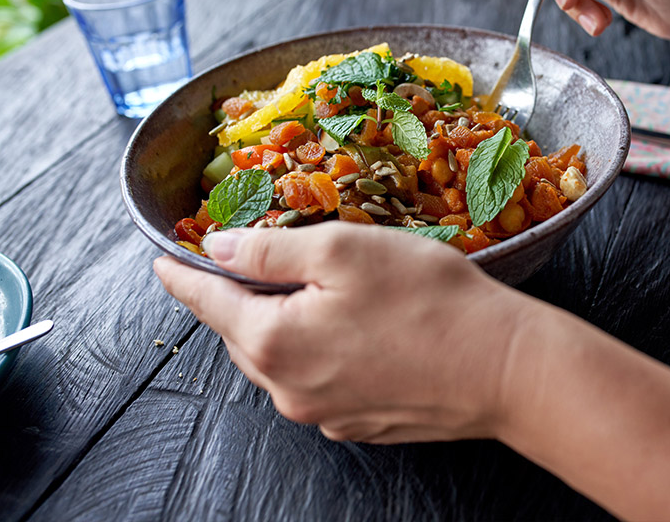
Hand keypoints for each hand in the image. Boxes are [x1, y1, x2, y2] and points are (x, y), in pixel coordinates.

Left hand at [153, 223, 533, 443]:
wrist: (505, 369)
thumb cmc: (429, 300)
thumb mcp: (342, 250)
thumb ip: (268, 249)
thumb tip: (218, 247)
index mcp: (273, 341)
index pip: (208, 302)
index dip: (183, 275)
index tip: (163, 262)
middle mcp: (289, 389)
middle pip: (242, 333)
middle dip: (238, 297)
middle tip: (247, 261)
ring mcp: (324, 413)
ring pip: (280, 359)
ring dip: (280, 324)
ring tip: (308, 290)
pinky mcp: (359, 422)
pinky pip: (317, 381)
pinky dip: (317, 351)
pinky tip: (351, 329)